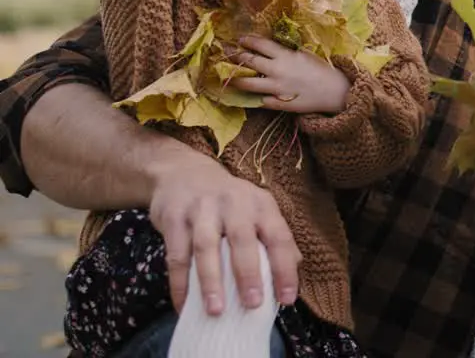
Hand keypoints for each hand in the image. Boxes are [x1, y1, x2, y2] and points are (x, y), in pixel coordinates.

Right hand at [149, 158, 300, 315]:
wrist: (183, 172)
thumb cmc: (228, 202)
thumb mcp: (256, 210)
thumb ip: (273, 237)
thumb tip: (292, 271)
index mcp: (261, 204)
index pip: (278, 237)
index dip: (285, 269)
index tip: (286, 299)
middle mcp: (234, 203)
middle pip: (243, 240)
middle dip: (248, 274)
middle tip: (252, 303)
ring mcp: (202, 209)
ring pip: (207, 248)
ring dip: (211, 281)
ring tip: (216, 310)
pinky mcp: (174, 218)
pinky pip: (177, 255)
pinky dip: (180, 283)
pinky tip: (184, 306)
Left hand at [230, 36, 351, 113]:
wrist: (336, 92)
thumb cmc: (323, 69)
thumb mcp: (305, 54)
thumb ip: (287, 52)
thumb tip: (270, 49)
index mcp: (285, 56)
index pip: (260, 45)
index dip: (247, 41)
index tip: (240, 40)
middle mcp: (277, 70)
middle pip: (249, 61)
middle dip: (235, 56)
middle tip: (226, 54)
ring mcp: (277, 88)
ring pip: (248, 84)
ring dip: (236, 80)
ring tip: (228, 78)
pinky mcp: (280, 103)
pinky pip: (262, 100)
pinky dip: (257, 97)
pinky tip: (250, 96)